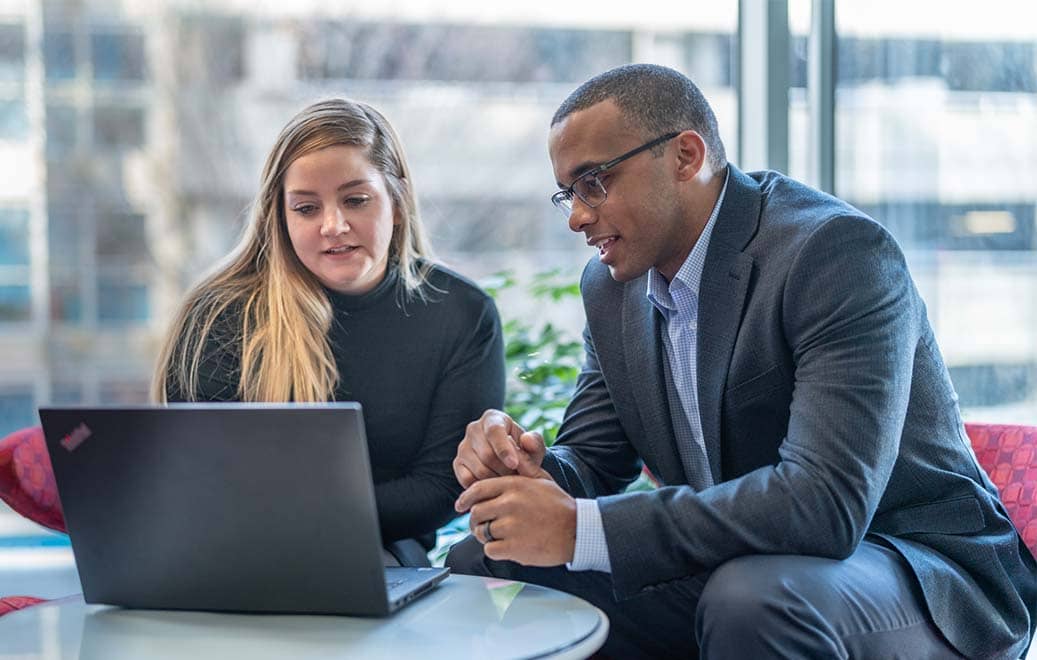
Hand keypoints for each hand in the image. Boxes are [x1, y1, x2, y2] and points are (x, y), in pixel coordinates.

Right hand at [453, 409, 548, 488]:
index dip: (504, 449)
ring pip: (478, 469)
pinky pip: (468, 480)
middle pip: (487, 454)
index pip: (494, 431)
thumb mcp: (534, 446)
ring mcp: (463, 447)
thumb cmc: (523, 451)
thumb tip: (526, 440)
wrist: (510, 463)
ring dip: (497, 481)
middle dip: (505, 470)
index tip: (515, 465)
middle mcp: (473, 429)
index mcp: (492, 418)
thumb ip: (535, 443)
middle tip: (518, 479)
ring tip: (510, 482)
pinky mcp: (458, 463)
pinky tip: (495, 487)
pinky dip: (483, 487)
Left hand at [456, 475, 576, 565]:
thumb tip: (508, 454)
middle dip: (476, 520)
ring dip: (485, 536)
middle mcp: (510, 504)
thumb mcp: (541, 480)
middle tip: (482, 525)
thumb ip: (521, 468)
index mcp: (514, 485)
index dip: (465, 498)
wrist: (577, 531)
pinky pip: (490, 549)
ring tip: (496, 537)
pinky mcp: (514, 547)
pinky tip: (506, 547)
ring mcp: (511, 526)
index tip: (460, 505)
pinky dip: (495, 550)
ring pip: (481, 532)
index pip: (478, 489)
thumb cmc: (558, 505)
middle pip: (476, 512)